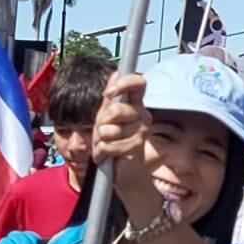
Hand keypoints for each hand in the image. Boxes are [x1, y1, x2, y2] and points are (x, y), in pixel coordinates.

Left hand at [93, 73, 154, 205]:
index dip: (124, 83)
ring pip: (109, 130)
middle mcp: (143, 115)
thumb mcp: (107, 117)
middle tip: (103, 132)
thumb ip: (110, 98)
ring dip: (101, 140)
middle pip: (114, 110)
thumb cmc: (115, 141)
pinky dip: (101, 152)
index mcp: (136, 104)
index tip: (109, 92)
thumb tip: (114, 73)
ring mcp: (142, 131)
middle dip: (101, 123)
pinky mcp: (136, 147)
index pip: (138, 83)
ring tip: (107, 145)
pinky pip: (109, 145)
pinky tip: (107, 155)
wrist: (124, 170)